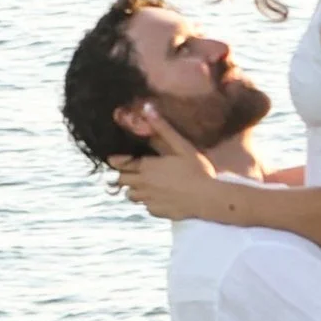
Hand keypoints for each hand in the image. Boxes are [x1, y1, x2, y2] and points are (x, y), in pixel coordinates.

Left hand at [113, 108, 234, 221]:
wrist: (207, 198)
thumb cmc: (196, 170)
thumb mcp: (181, 146)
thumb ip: (163, 128)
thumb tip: (147, 108)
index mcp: (147, 166)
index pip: (121, 164)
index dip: (116, 161)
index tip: (112, 159)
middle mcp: (143, 184)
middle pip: (122, 180)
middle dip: (123, 175)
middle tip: (128, 171)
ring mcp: (149, 200)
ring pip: (131, 195)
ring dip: (133, 189)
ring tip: (142, 184)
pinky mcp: (157, 212)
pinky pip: (145, 206)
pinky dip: (147, 201)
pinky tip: (158, 196)